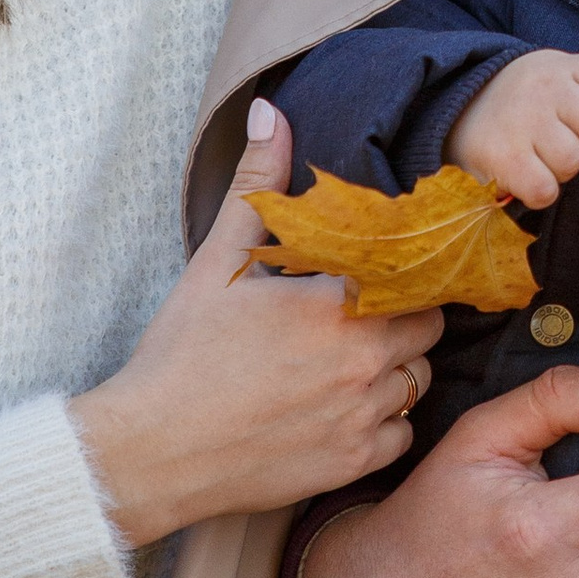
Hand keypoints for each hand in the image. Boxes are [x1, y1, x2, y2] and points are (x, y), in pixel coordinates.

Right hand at [72, 104, 438, 548]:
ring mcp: (361, 416)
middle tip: (363, 318)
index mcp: (336, 305)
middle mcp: (362, 360)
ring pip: (418, 382)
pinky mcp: (351, 464)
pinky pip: (401, 435)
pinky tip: (343, 410)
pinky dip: (383, 424)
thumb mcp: (216, 263)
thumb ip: (255, 187)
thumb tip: (270, 113)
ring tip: (350, 363)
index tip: (381, 277)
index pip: (416, 278)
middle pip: (428, 329)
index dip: (404, 276)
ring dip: (396, 370)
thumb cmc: (181, 355)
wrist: (150, 451)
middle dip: (403, 319)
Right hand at [448, 50, 578, 208]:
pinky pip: (547, 188)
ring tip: (541, 156)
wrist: (453, 105)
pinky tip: (527, 174)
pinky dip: (542, 190)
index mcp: (561, 66)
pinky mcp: (504, 155)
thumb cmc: (518, 97)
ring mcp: (523, 121)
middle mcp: (544, 88)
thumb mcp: (559, 84)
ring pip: (574, 161)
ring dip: (564, 170)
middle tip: (564, 142)